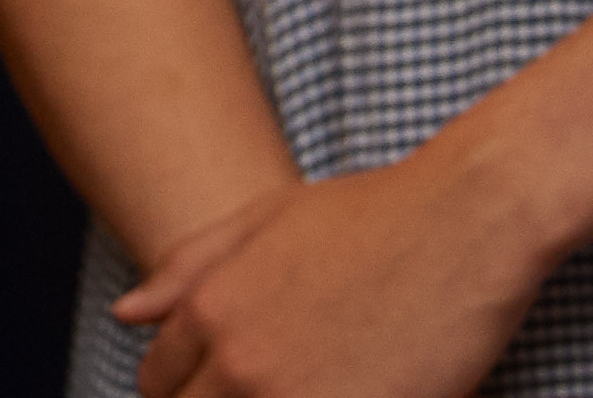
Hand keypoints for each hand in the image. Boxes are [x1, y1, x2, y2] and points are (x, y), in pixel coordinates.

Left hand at [116, 158, 544, 396]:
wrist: (467, 219)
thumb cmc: (371, 213)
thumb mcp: (263, 220)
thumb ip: (187, 269)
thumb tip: (125, 313)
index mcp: (210, 311)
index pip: (158, 382)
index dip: (180, 387)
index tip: (212, 384)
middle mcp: (241, 363)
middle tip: (261, 385)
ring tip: (303, 383)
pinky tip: (350, 391)